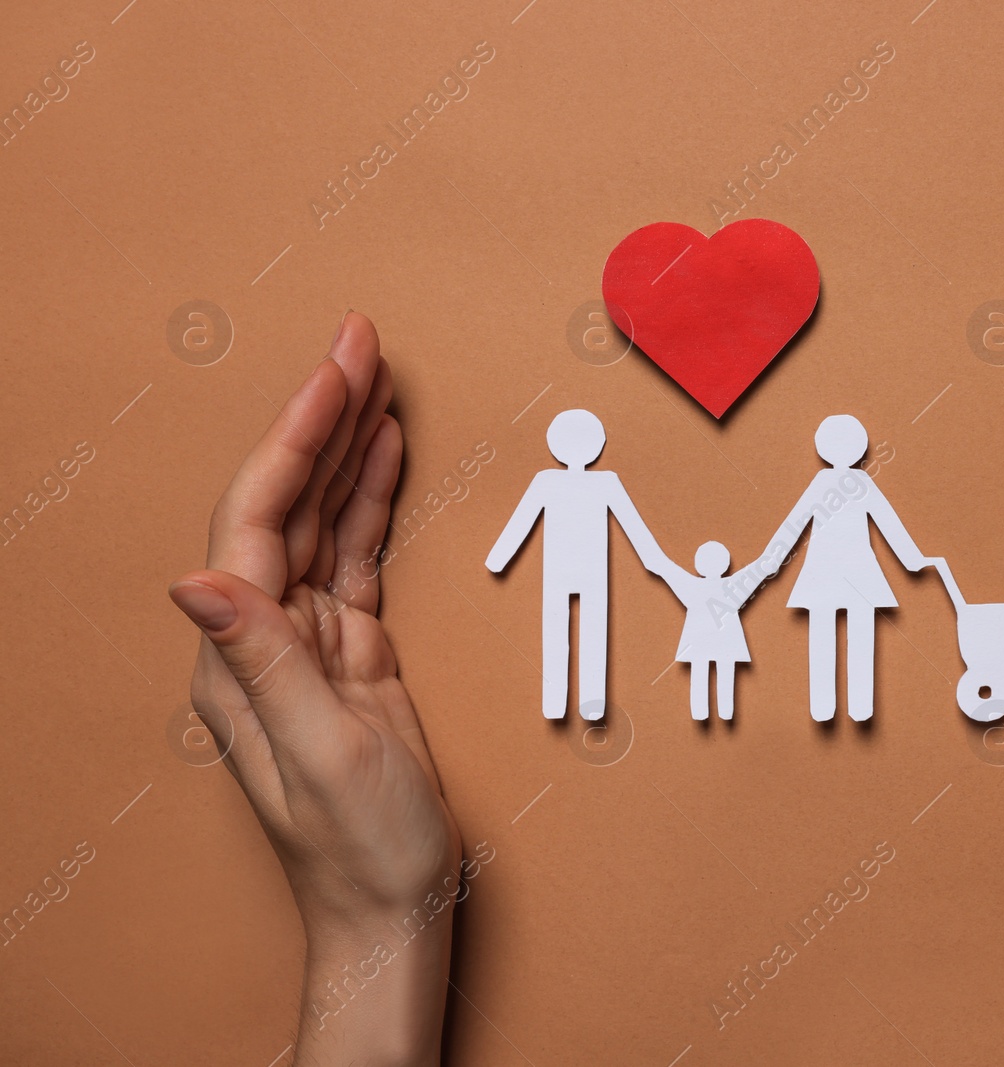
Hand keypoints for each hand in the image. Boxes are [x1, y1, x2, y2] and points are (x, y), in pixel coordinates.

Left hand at [168, 313, 459, 1065]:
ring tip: (376, 378)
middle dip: (322, 416)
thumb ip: (264, 662)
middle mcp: (264, 637)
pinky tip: (386, 458)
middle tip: (359, 340)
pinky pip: (358, 555)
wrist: (391, 908)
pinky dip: (373, 501)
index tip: (336, 373)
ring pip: (325, 519)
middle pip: (287, 502)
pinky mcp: (351, 652)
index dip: (297, 440)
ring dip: (348, 446)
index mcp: (244, 656)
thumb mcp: (321, 756)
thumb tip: (193, 577)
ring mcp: (309, 641)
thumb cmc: (360, 848)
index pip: (260, 521)